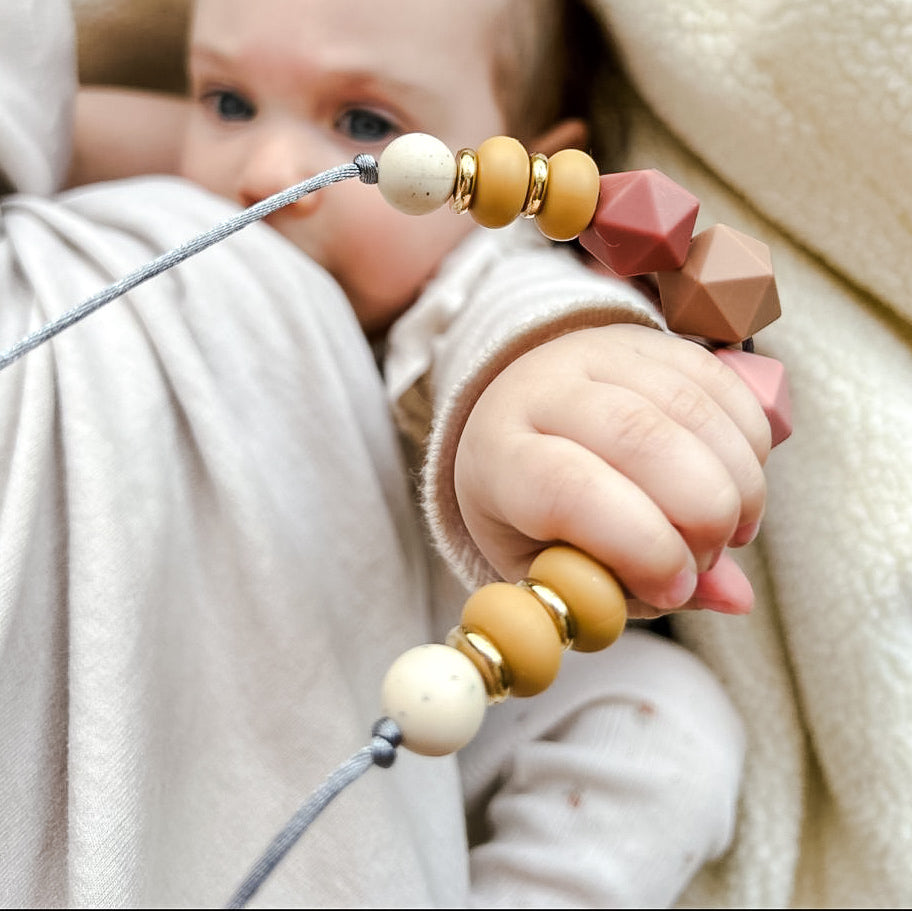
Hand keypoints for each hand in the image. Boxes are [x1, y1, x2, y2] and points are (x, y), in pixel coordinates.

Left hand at [454, 323, 770, 616]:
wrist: (520, 416)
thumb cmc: (530, 509)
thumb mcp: (554, 564)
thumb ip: (634, 588)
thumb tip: (733, 599)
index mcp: (501, 456)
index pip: (567, 490)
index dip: (637, 544)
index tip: (674, 589)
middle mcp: (543, 390)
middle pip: (639, 438)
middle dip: (702, 515)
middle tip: (706, 559)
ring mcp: (599, 354)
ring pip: (691, 409)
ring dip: (737, 485)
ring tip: (729, 530)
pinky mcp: (650, 340)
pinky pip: (722, 384)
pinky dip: (750, 445)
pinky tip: (739, 486)